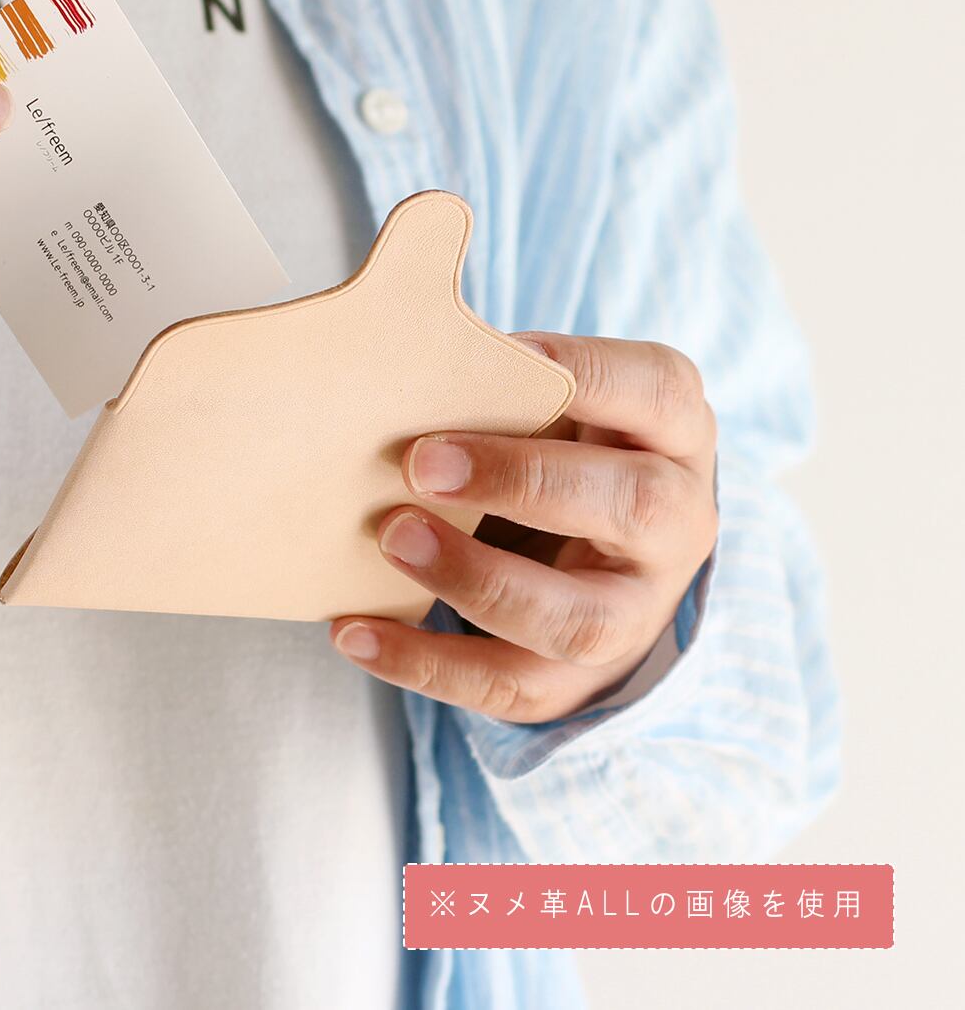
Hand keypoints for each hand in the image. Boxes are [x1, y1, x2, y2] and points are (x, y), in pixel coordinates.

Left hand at [330, 333, 718, 721]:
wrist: (604, 560)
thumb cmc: (562, 452)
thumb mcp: (563, 405)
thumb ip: (510, 381)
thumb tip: (406, 347)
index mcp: (673, 433)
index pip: (657, 389)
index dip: (585, 370)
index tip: (504, 352)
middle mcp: (675, 524)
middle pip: (633, 505)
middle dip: (523, 481)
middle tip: (421, 462)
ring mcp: (635, 612)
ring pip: (576, 617)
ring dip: (476, 579)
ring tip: (393, 539)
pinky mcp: (579, 679)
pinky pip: (510, 685)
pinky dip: (425, 664)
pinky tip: (356, 632)